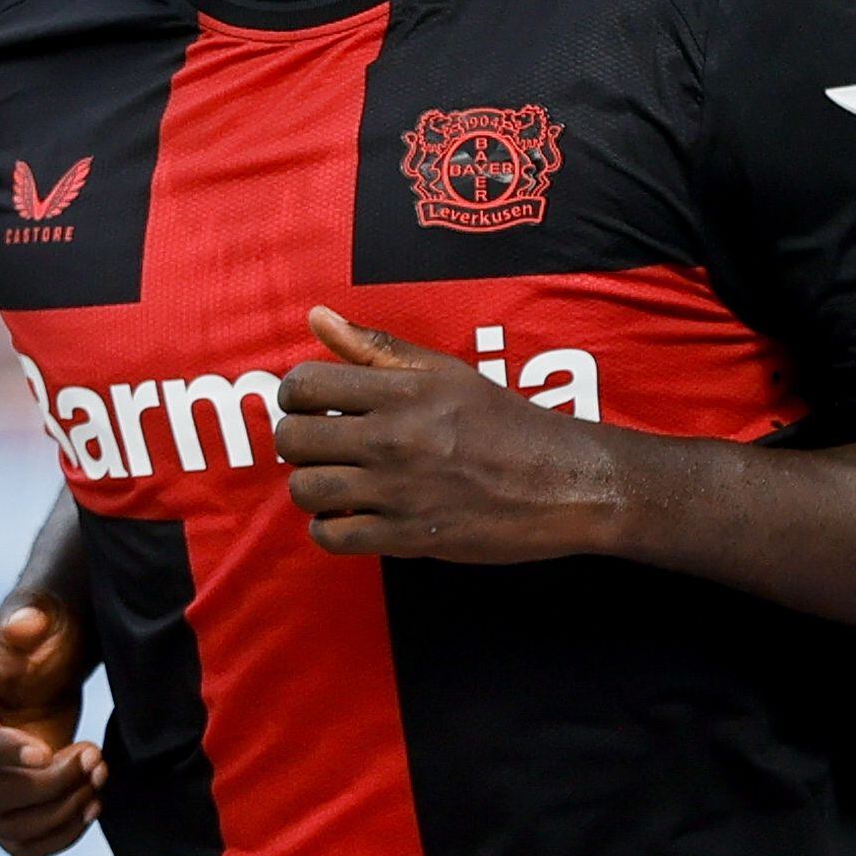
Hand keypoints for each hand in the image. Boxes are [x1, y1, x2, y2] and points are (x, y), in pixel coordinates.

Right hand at [0, 595, 104, 855]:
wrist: (48, 668)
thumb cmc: (40, 635)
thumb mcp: (37, 615)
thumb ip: (27, 615)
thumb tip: (22, 626)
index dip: (0, 750)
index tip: (47, 750)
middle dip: (46, 783)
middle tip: (94, 754)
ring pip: (5, 826)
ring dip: (60, 810)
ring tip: (100, 774)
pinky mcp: (0, 811)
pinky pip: (21, 846)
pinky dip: (60, 835)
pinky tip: (93, 803)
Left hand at [274, 305, 618, 561]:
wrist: (560, 482)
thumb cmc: (502, 421)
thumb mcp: (443, 372)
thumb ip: (375, 347)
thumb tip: (317, 318)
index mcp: (402, 391)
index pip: (304, 385)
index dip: (295, 394)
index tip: (312, 405)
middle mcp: (393, 438)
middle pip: (295, 439)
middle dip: (298, 440)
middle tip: (321, 444)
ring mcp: (398, 490)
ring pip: (306, 490)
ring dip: (310, 486)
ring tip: (334, 480)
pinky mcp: (408, 536)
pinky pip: (332, 537)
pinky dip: (328, 529)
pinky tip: (348, 516)